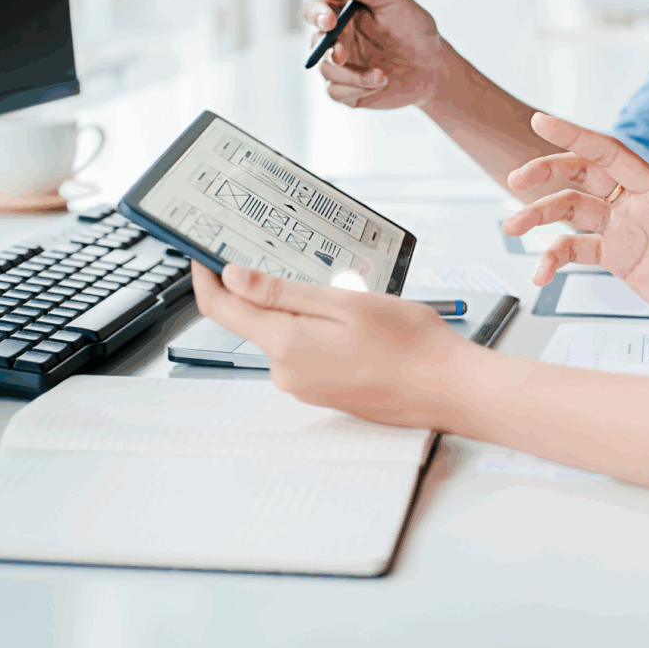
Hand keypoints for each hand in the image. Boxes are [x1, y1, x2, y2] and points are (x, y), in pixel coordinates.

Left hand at [191, 262, 478, 428]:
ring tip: (341, 295)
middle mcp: (288, 373)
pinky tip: (350, 323)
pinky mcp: (323, 392)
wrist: (446, 388)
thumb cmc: (408, 345)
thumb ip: (282, 293)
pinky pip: (303, 353)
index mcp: (287, 346)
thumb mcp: (343, 303)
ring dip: (297, 311)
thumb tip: (234, 279)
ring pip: (282, 337)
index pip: (223, 309)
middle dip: (262, 290)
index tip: (202, 254)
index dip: (206, 278)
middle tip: (287, 257)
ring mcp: (305, 387)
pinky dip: (314, 331)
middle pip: (253, 322)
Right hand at [302, 0, 447, 109]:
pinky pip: (335, 92)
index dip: (316, 14)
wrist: (433, 67)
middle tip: (342, 54)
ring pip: (325, 70)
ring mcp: (342, 67)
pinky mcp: (348, 90)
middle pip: (315, 42)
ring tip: (381, 74)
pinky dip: (356, 88)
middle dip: (327, 48)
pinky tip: (380, 82)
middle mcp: (337, 39)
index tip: (330, 20)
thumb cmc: (414, 29)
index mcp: (343, 14)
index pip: (315, 10)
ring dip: (351, 74)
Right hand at [502, 114, 648, 338]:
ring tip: (511, 227)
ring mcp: (624, 230)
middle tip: (515, 180)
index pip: (610, 154)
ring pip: (571, 211)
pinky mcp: (617, 257)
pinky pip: (575, 250)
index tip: (541, 121)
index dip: (575, 136)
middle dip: (546, 174)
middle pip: (582, 176)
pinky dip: (553, 259)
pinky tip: (541, 275)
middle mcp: (636, 205)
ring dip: (539, 216)